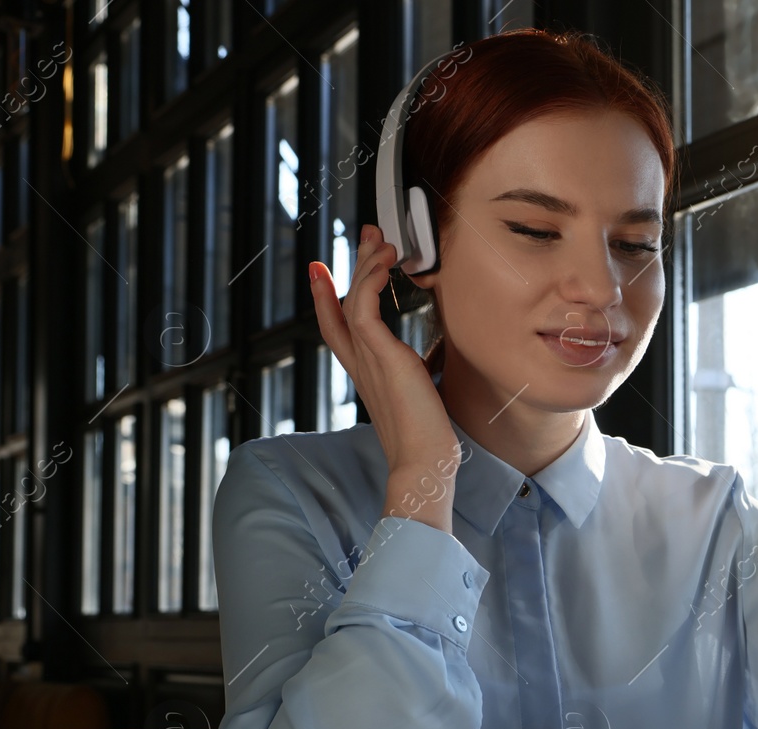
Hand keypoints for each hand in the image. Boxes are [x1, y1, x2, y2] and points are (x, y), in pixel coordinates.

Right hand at [310, 224, 459, 530]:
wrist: (424, 463)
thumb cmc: (428, 440)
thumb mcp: (421, 398)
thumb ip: (418, 377)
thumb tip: (432, 365)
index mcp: (367, 374)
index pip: (338, 328)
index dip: (327, 298)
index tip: (324, 271)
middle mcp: (360, 364)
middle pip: (341, 305)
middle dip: (352, 266)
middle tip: (366, 236)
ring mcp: (366, 359)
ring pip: (351, 300)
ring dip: (365, 265)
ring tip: (380, 240)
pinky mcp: (380, 357)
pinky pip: (363, 308)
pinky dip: (371, 281)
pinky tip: (385, 264)